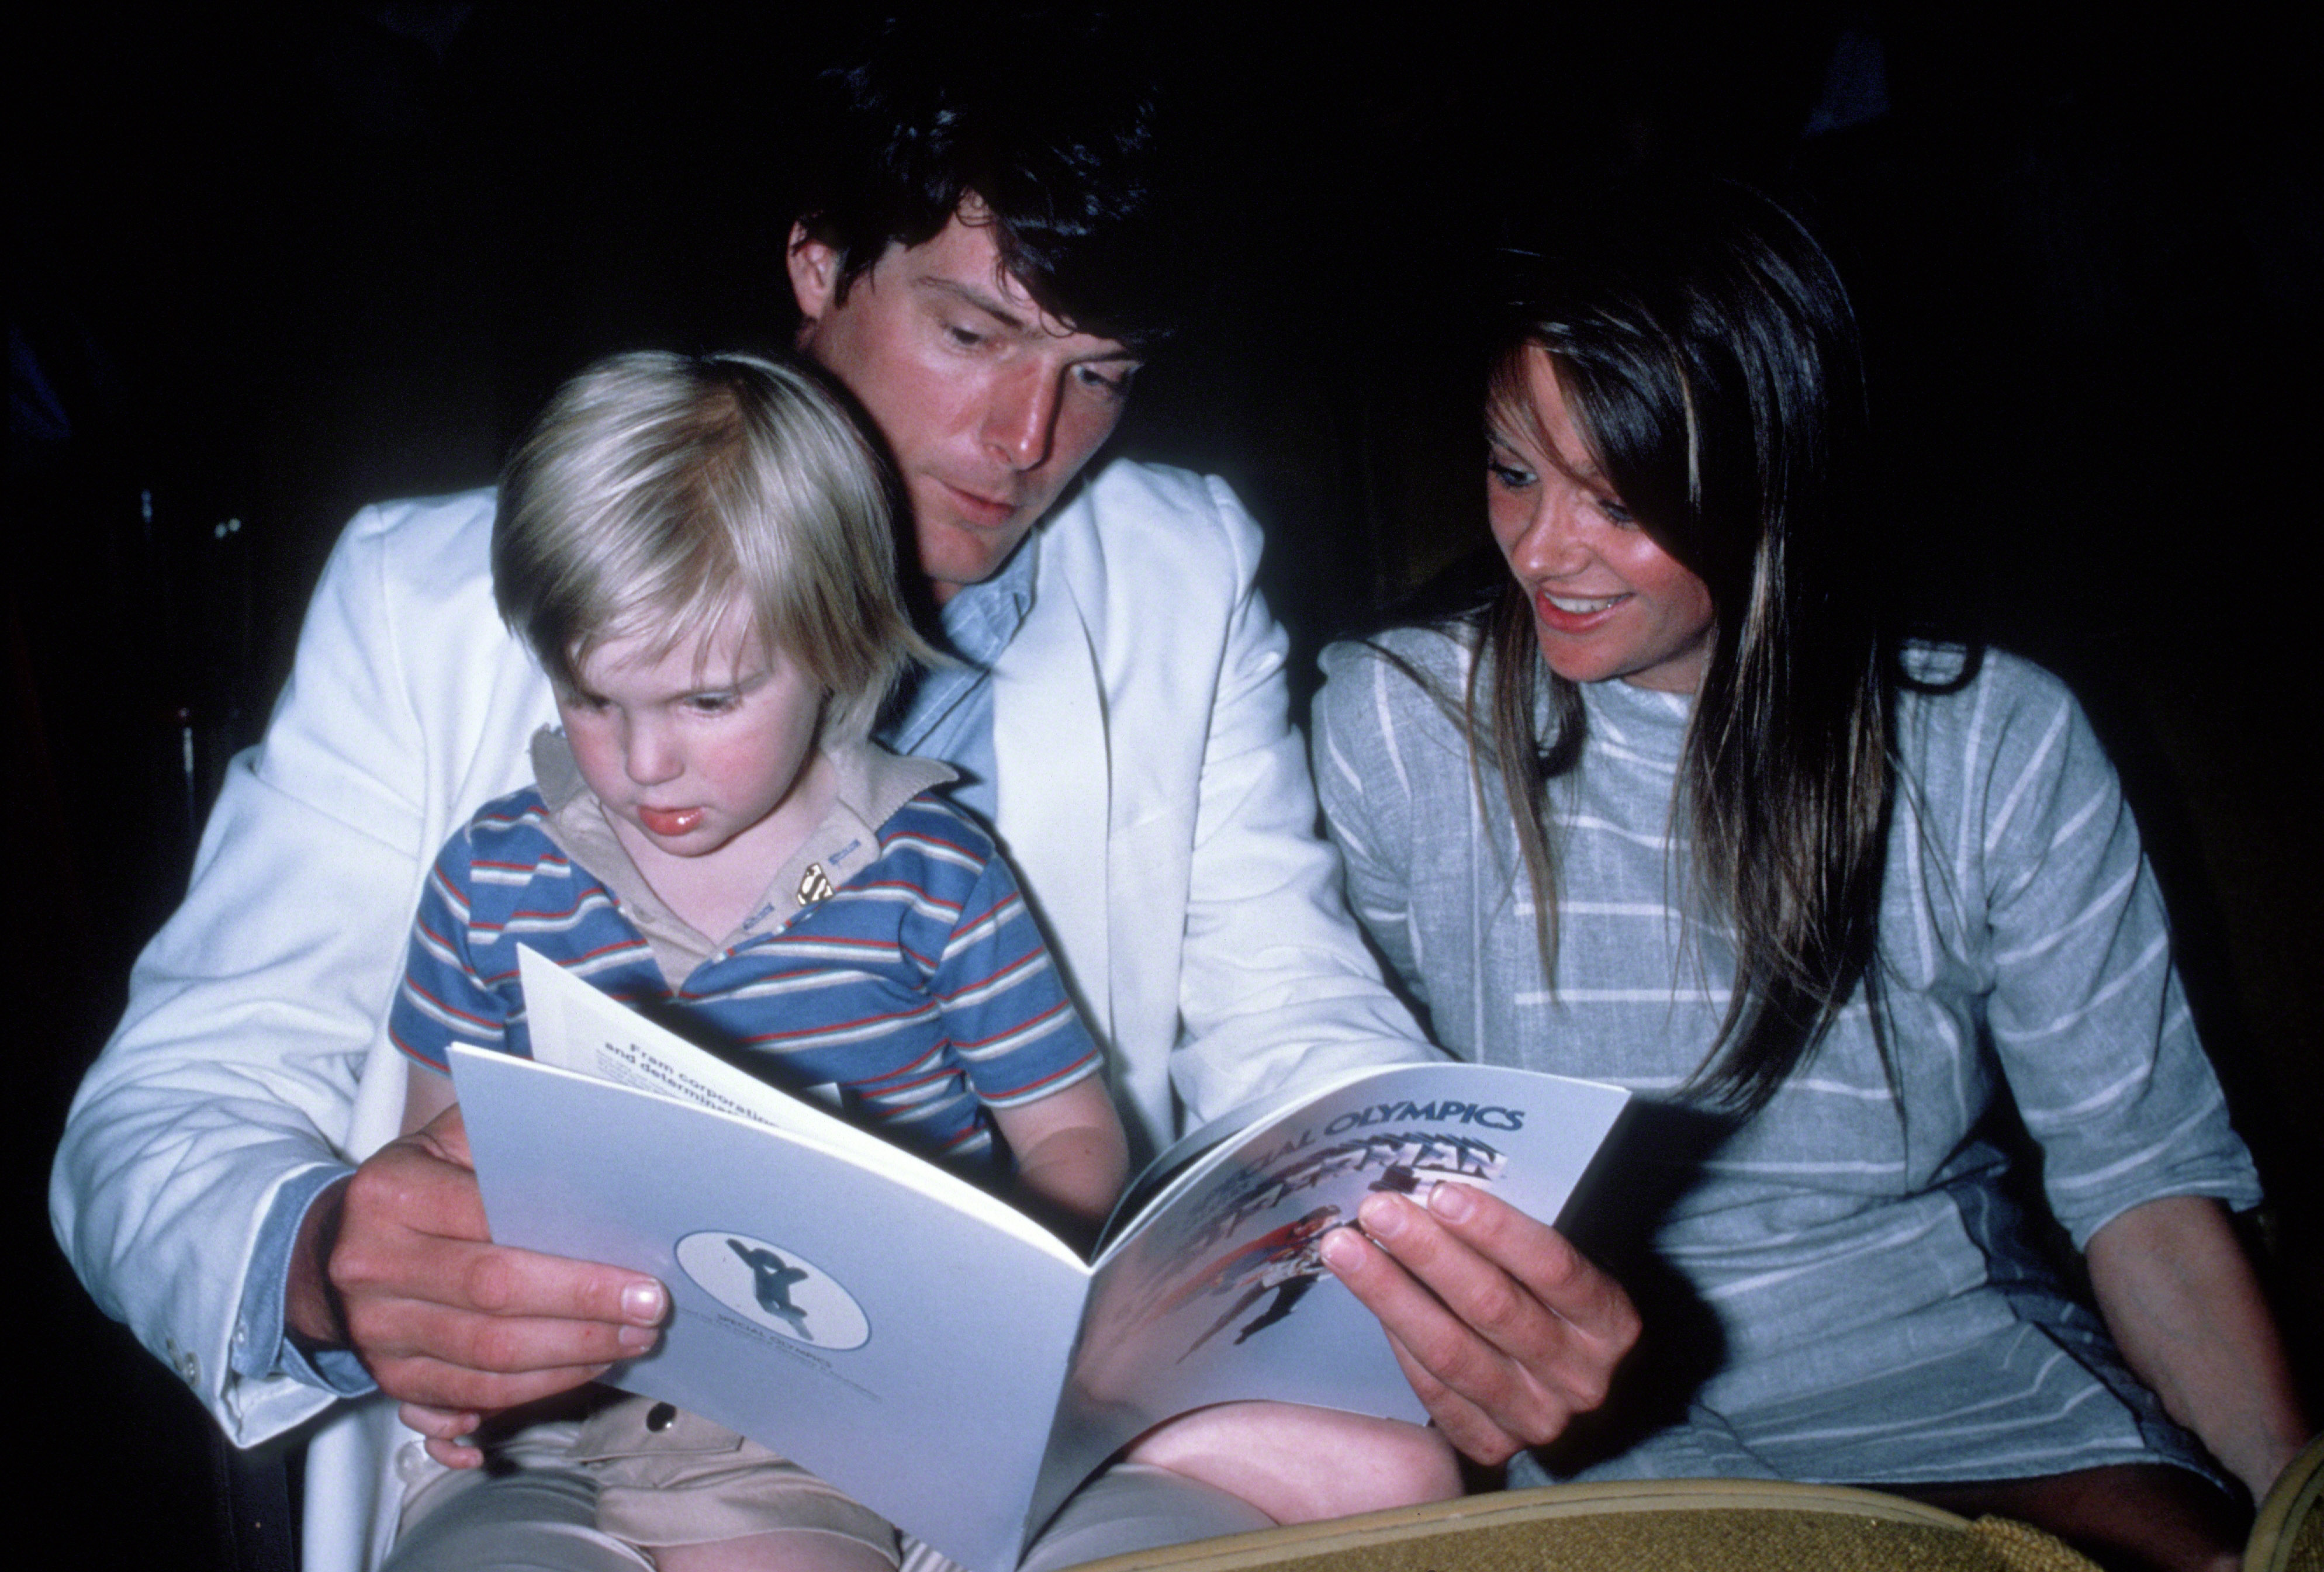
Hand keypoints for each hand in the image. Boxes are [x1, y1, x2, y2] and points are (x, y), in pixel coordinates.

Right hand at [288, 1104, 667, 1465]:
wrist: (340, 1241)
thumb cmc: (417, 1182)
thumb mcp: (452, 1137)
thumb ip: (512, 1136)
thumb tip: (595, 1146)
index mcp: (392, 1193)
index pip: (492, 1226)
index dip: (570, 1256)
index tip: (637, 1266)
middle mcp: (374, 1264)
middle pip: (495, 1298)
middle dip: (585, 1309)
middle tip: (649, 1310)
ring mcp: (376, 1328)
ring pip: (487, 1359)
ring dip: (571, 1356)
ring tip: (628, 1341)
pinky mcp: (387, 1376)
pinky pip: (468, 1397)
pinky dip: (530, 1393)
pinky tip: (579, 1372)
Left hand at [1320, 1181, 1637, 1464]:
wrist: (1575, 1389)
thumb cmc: (1560, 1310)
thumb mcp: (1564, 1273)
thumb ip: (1515, 1243)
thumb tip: (1435, 1195)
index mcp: (1609, 1321)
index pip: (1552, 1266)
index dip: (1495, 1229)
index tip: (1441, 1193)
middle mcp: (1579, 1376)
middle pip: (1493, 1308)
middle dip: (1428, 1253)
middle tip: (1378, 1211)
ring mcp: (1537, 1418)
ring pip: (1452, 1352)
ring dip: (1391, 1296)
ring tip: (1346, 1250)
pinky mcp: (1494, 1445)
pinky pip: (1435, 1392)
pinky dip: (1400, 1345)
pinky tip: (1370, 1303)